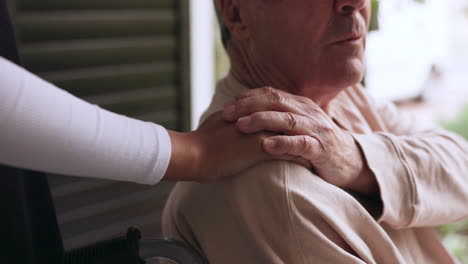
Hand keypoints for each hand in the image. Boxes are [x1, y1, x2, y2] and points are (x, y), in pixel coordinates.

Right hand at [164, 111, 310, 182]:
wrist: (193, 153)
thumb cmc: (201, 140)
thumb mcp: (219, 120)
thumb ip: (233, 115)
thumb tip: (234, 114)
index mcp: (251, 110)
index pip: (278, 108)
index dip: (291, 116)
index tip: (300, 124)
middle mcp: (260, 118)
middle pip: (291, 118)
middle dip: (305, 126)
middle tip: (315, 135)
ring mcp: (263, 132)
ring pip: (294, 135)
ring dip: (307, 142)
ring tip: (317, 152)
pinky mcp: (262, 150)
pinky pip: (289, 153)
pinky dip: (301, 159)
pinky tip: (309, 166)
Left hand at [223, 87, 376, 194]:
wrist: (350, 162)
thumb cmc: (317, 144)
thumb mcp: (299, 126)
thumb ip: (280, 117)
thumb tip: (249, 113)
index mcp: (301, 105)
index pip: (271, 94)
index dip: (248, 97)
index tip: (227, 105)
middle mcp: (308, 113)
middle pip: (276, 102)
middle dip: (248, 106)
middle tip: (226, 114)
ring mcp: (316, 130)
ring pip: (287, 120)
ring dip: (261, 121)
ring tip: (240, 126)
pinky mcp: (322, 150)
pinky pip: (301, 144)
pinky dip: (283, 143)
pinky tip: (266, 147)